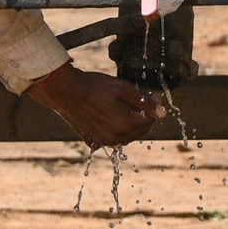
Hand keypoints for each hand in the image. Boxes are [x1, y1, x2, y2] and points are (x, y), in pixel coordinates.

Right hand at [24, 63, 164, 147]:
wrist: (66, 92)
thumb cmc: (94, 87)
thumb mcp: (123, 88)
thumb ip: (144, 101)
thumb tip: (161, 111)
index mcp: (124, 125)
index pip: (150, 120)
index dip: (154, 106)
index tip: (153, 94)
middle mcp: (114, 138)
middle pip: (140, 130)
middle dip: (144, 115)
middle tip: (143, 98)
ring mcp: (103, 141)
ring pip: (127, 135)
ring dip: (132, 122)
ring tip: (126, 104)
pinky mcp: (93, 140)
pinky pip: (113, 137)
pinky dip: (117, 128)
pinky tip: (112, 114)